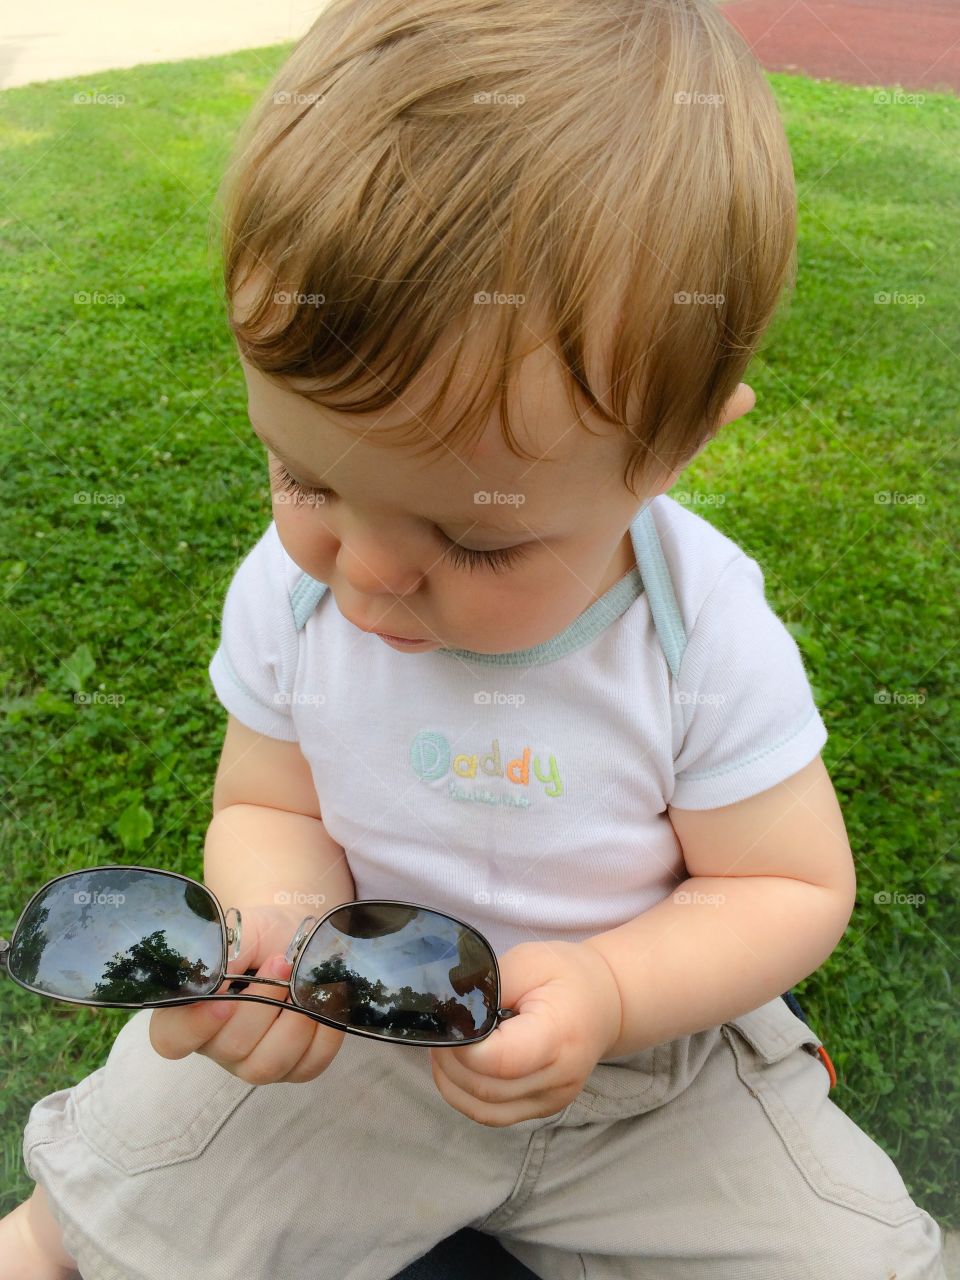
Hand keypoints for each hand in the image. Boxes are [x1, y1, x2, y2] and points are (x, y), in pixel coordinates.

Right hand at [149, 903, 345, 1083]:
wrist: (297, 937)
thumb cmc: (259, 935)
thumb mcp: (238, 931)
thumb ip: (224, 951)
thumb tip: (222, 976)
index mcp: (187, 1012)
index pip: (172, 1039)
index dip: (195, 1027)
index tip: (224, 1000)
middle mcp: (215, 1045)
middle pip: (231, 1049)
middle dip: (262, 1005)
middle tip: (281, 963)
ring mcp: (252, 1062)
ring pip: (266, 1066)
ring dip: (293, 1022)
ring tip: (304, 982)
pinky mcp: (292, 1067)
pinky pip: (307, 1066)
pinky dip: (323, 1034)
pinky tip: (325, 1001)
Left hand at [429, 940, 622, 1127]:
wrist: (606, 1003)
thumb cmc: (567, 976)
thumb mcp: (529, 960)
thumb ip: (489, 981)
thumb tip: (447, 998)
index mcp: (559, 1034)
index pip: (500, 1060)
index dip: (463, 1046)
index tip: (449, 1020)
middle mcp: (560, 1076)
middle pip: (487, 1088)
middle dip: (450, 1060)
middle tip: (440, 1030)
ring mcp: (553, 1099)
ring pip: (485, 1109)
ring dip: (452, 1082)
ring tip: (445, 1047)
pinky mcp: (543, 1108)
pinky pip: (494, 1115)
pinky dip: (465, 1097)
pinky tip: (456, 1070)